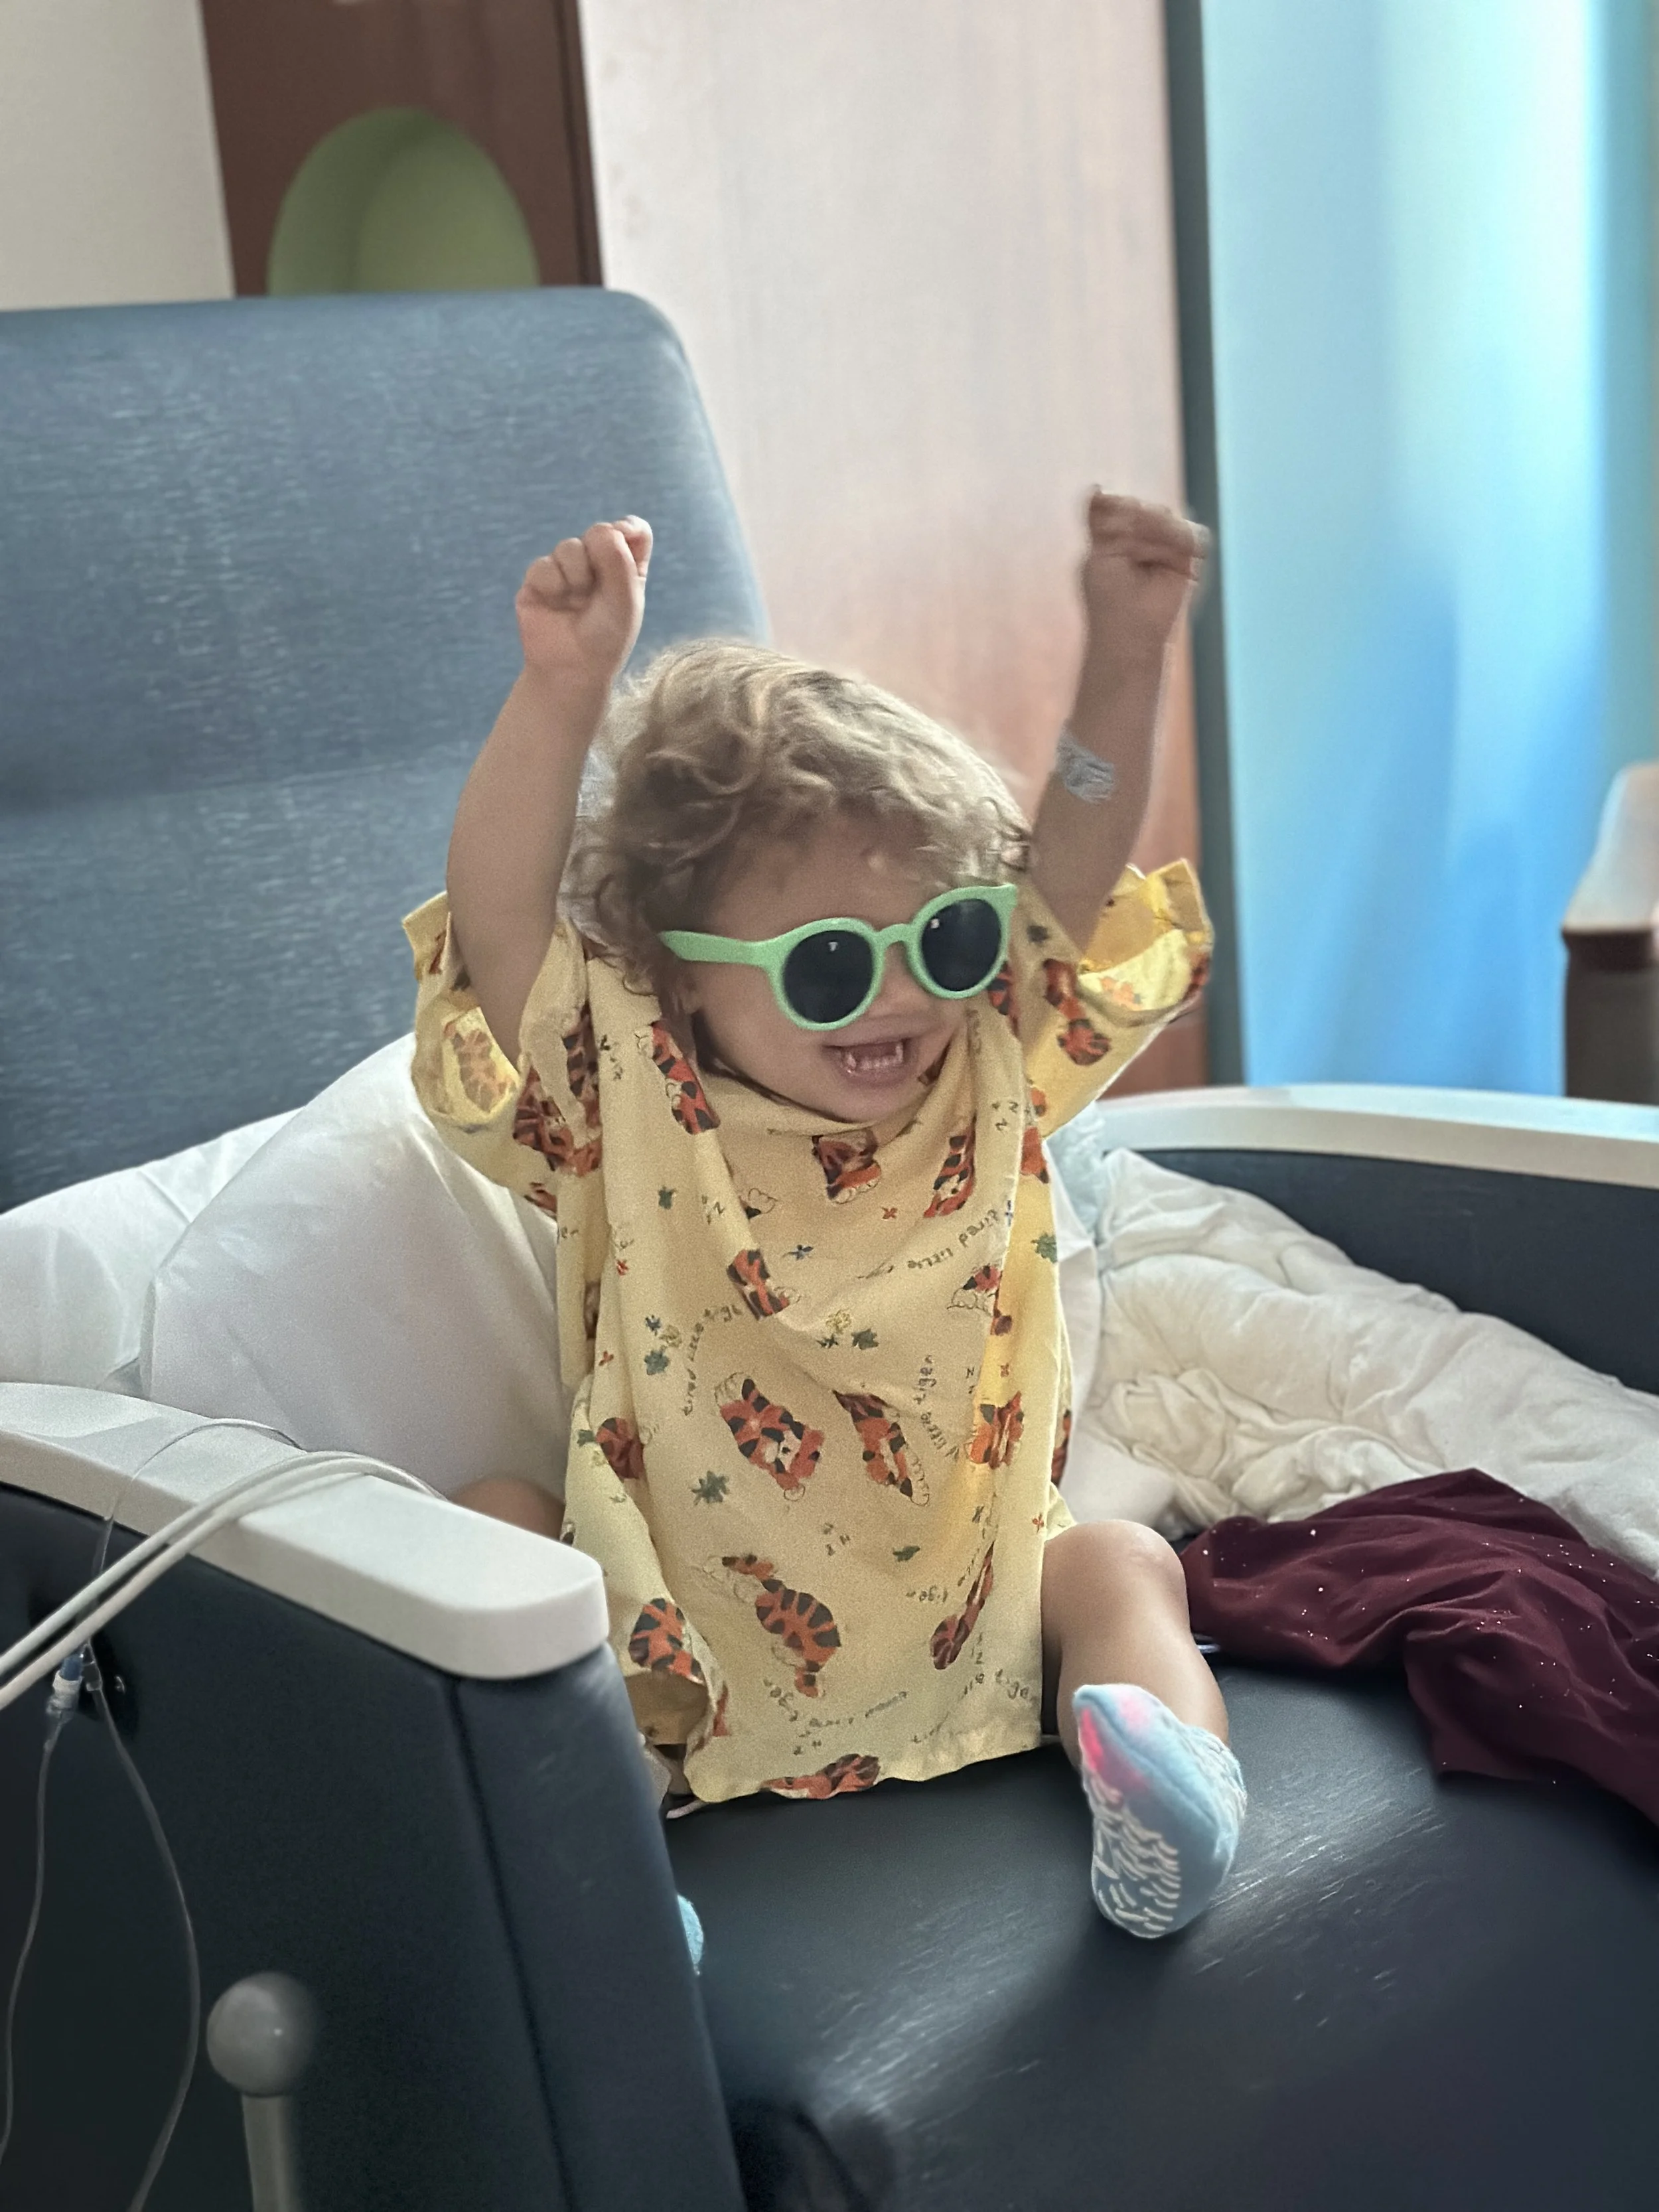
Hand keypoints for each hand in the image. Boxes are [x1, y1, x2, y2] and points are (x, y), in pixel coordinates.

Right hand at [516, 517, 652, 687]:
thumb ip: (619, 559)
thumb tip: (605, 528)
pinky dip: (552, 584)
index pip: (632, 531)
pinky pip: (542, 565)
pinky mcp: (539, 581)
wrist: (572, 669)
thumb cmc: (606, 638)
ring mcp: (567, 571)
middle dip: (598, 556)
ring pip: (568, 546)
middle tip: (596, 587)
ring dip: (575, 574)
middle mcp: (597, 566)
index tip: (624, 538)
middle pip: (598, 532)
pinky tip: (555, 604)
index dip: (629, 528)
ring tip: (576, 602)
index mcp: (626, 569)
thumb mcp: (625, 600)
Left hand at [1079, 491, 1207, 677]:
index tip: (1113, 530)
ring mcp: (1165, 546)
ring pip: (1166, 515)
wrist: (1130, 632)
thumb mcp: (1098, 555)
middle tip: (1128, 552)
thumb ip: (1101, 522)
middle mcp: (1141, 536)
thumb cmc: (1107, 600)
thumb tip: (1097, 487)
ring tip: (1144, 560)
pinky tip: (1171, 561)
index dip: (1120, 507)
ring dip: (1154, 535)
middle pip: (1143, 505)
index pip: (1121, 502)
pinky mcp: (1188, 559)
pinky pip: (1191, 534)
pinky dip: (1179, 543)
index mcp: (1116, 534)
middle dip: (1135, 524)